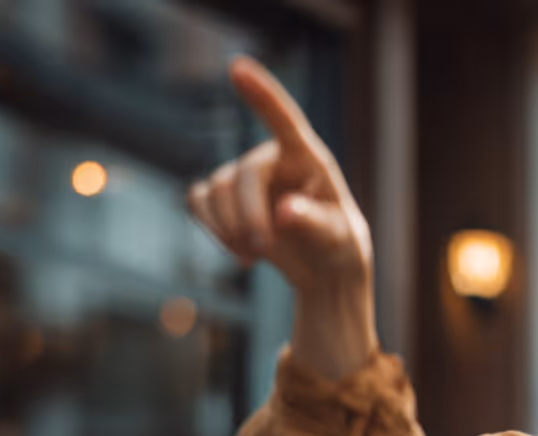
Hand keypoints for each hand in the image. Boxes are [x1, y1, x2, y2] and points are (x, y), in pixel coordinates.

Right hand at [189, 57, 376, 379]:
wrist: (322, 266)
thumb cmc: (338, 245)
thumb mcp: (339, 238)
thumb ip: (314, 223)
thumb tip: (284, 213)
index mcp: (308, 158)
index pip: (285, 120)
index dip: (262, 94)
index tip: (237, 67)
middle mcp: (273, 159)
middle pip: (242, 176)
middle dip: (247, 218)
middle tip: (261, 253)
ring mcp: (245, 177)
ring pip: (215, 191)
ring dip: (228, 230)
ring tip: (254, 256)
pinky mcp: (225, 198)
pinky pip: (198, 201)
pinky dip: (211, 227)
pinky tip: (237, 250)